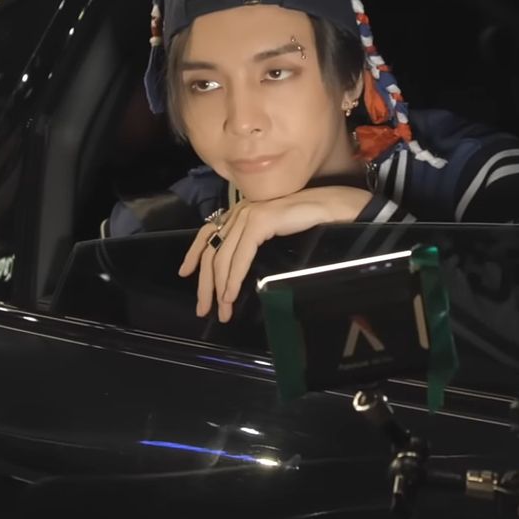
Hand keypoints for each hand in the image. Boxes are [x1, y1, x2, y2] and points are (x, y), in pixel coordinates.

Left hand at [178, 186, 371, 322]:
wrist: (334, 207)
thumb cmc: (311, 220)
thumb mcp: (275, 232)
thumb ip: (256, 240)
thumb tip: (239, 268)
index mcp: (242, 210)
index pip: (208, 231)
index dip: (194, 253)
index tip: (185, 273)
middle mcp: (241, 210)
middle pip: (212, 250)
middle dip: (205, 283)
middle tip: (203, 308)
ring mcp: (249, 213)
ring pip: (223, 257)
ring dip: (219, 288)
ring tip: (221, 310)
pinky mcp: (260, 221)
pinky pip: (240, 255)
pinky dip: (233, 277)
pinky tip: (231, 295)